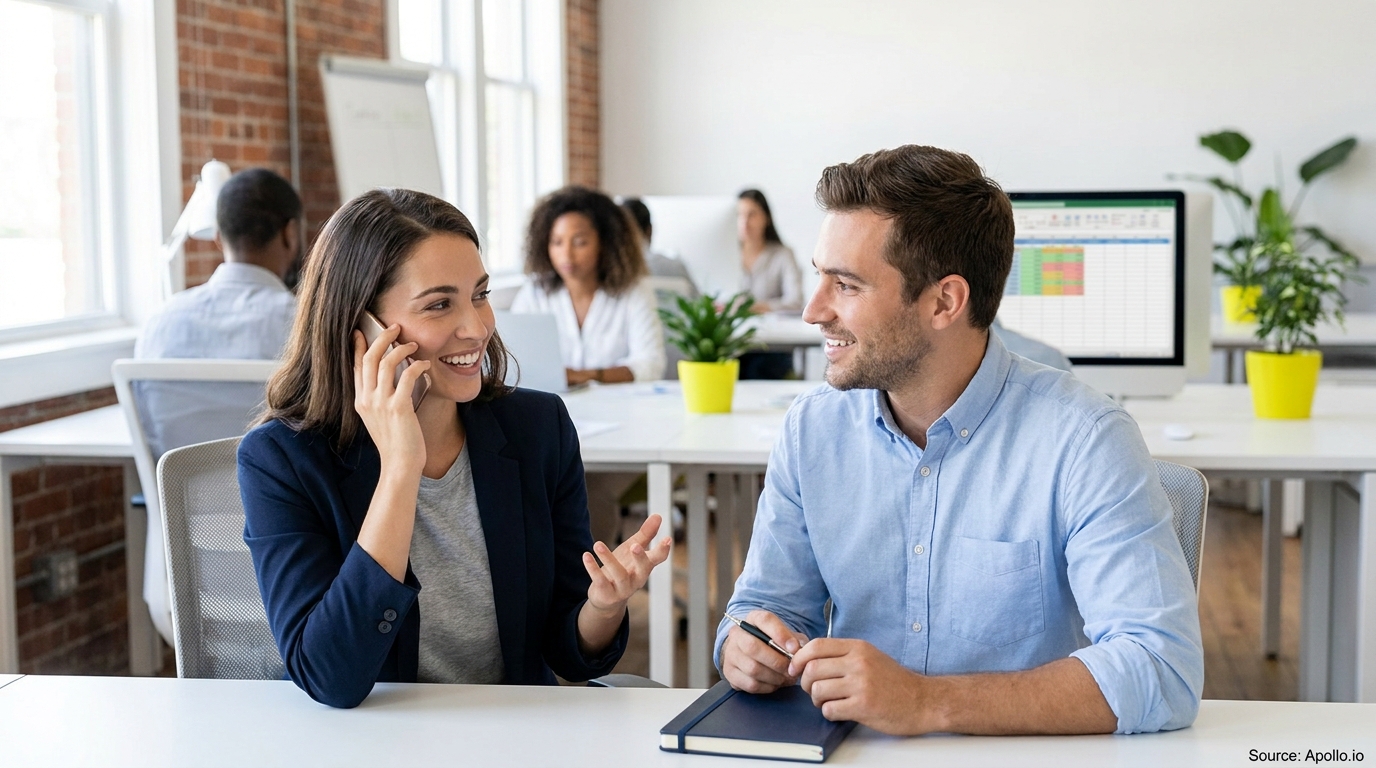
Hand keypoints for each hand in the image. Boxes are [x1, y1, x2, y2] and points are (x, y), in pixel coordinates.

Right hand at [353, 326, 429, 475]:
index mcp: (360, 401)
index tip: (361, 331)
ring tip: (414, 345)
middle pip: (369, 358)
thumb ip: (380, 398)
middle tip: (395, 327)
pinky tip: (426, 365)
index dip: (358, 347)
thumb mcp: (380, 418)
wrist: (400, 465)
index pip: (356, 367)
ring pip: (386, 362)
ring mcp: (381, 403)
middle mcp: (367, 400)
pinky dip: (418, 366)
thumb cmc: (396, 442)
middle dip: (381, 338)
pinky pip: (407, 376)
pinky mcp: (399, 407)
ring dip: (402, 349)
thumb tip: (393, 376)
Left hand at [582, 514, 670, 613]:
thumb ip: (645, 534)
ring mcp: (622, 588)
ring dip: (608, 559)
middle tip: (635, 546)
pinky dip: (593, 568)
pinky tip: (586, 555)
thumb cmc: (623, 569)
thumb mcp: (632, 550)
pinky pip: (600, 581)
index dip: (663, 549)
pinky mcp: (607, 593)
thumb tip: (658, 515)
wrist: (606, 598)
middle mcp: (637, 579)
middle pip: (643, 569)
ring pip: (619, 574)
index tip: (667, 539)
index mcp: (645, 567)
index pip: (658, 559)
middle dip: (640, 558)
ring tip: (597, 544)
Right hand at [720, 610, 807, 693]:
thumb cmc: (773, 644)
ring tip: (786, 678)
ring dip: (774, 676)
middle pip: (752, 647)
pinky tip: (775, 683)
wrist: (750, 653)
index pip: (764, 620)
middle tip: (791, 669)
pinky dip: (767, 686)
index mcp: (753, 619)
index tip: (794, 648)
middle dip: (776, 661)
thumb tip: (798, 651)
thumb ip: (795, 640)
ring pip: (752, 668)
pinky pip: (750, 684)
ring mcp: (731, 654)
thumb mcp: (785, 636)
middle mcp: (737, 634)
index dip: (780, 634)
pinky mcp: (730, 673)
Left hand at [789, 638, 932, 734]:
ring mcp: (861, 684)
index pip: (816, 646)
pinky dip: (829, 712)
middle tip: (813, 690)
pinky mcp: (863, 705)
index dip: (799, 658)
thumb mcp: (869, 657)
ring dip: (817, 700)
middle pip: (812, 669)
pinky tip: (840, 711)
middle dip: (805, 683)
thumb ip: (842, 655)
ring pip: (817, 690)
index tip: (795, 669)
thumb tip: (807, 659)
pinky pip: (829, 709)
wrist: (922, 701)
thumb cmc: (893, 681)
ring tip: (828, 702)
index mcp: (858, 647)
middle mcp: (858, 662)